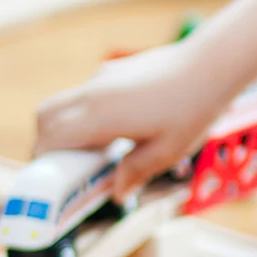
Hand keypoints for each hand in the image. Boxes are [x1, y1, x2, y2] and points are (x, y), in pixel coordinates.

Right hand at [33, 38, 234, 198]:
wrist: (212, 63)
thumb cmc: (192, 108)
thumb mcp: (167, 151)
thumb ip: (136, 172)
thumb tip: (117, 192)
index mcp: (99, 116)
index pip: (50, 137)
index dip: (44, 160)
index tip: (53, 179)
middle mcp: (93, 93)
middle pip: (46, 116)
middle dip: (46, 142)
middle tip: (68, 165)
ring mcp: (102, 77)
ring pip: (65, 101)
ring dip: (67, 126)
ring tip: (96, 150)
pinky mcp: (116, 69)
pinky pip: (87, 93)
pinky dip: (87, 112)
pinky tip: (120, 127)